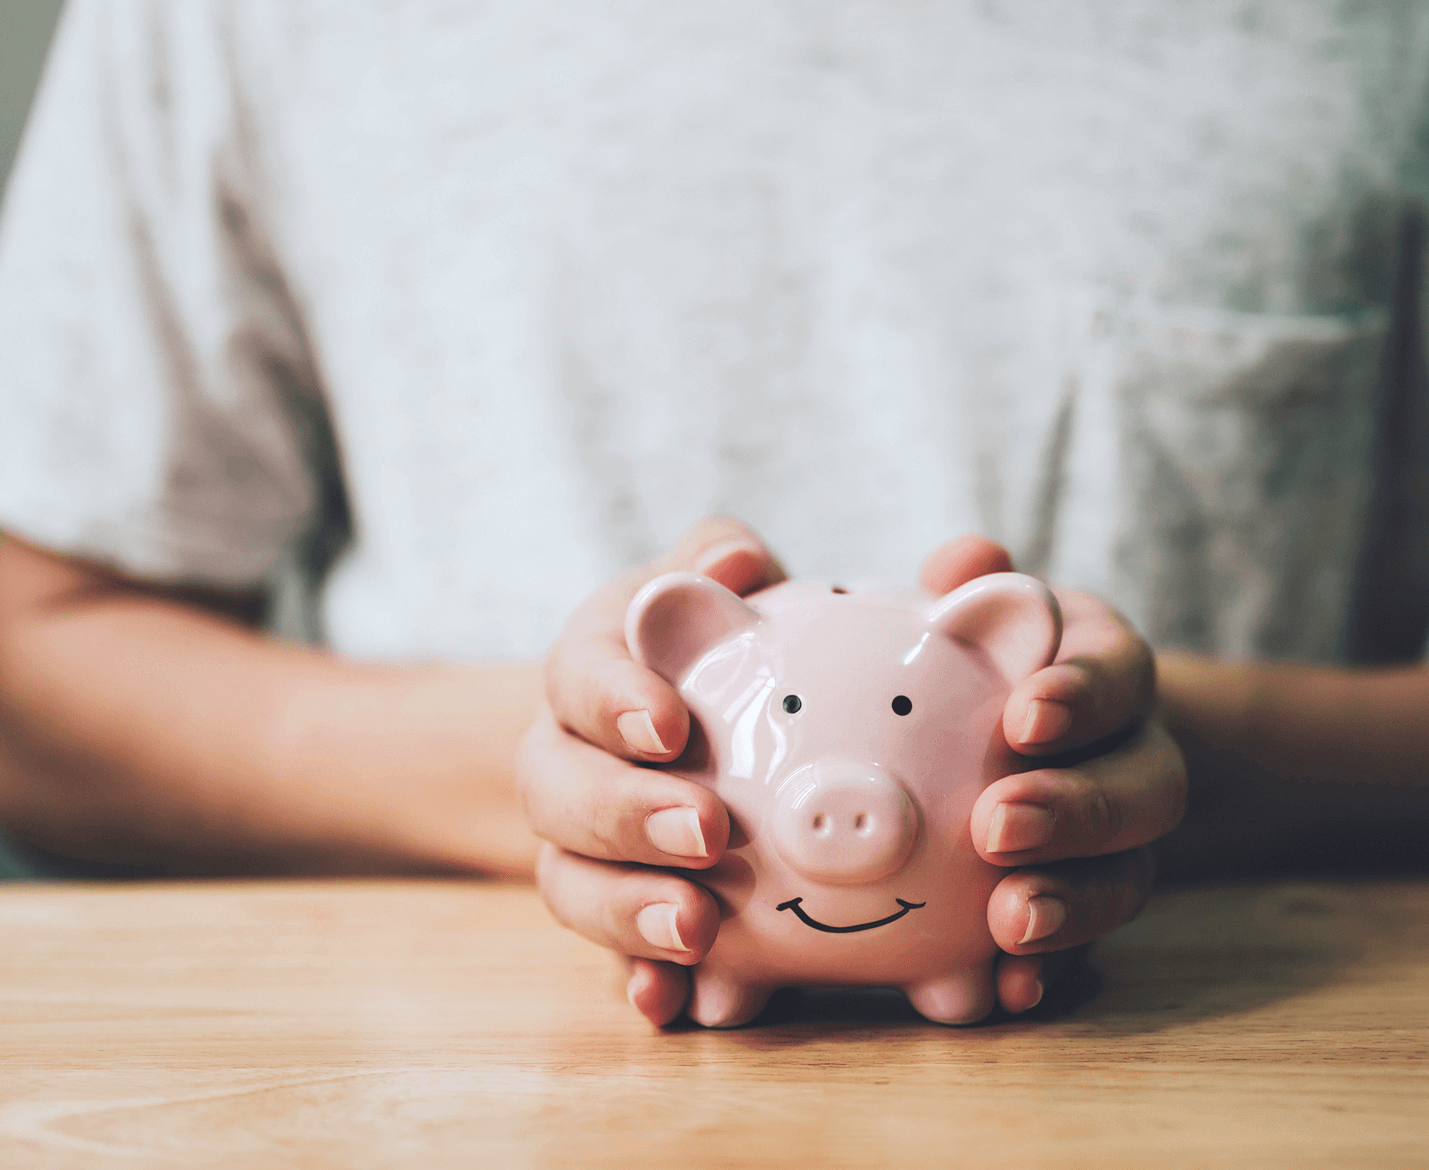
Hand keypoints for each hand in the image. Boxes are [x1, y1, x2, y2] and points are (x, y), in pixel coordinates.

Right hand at [519, 517, 786, 1024]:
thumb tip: (733, 564)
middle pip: (559, 793)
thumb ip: (720, 559)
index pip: (578, 676)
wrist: (670, 724)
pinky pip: (608, 956)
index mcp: (589, 670)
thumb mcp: (707, 586)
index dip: (614, 701)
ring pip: (570, 883)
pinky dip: (635, 980)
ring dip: (627, 912)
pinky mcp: (613, 909)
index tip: (671, 725)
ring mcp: (579, 845)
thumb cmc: (704, 641)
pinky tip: (671, 1005)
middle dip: (626, 815)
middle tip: (707, 832)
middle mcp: (564, 759)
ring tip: (699, 929)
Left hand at [922, 538, 1186, 1013]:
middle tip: (997, 824)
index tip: (1025, 714)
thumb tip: (969, 561)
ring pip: (1130, 875)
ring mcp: (1121, 841)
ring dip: (1074, 902)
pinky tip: (1010, 993)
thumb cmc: (978, 656)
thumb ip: (968, 582)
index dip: (1084, 695)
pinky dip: (1055, 971)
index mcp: (1104, 669)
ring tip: (1009, 923)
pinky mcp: (1090, 904)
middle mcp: (1132, 753)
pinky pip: (1089, 947)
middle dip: (1078, 809)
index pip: (1118, 672)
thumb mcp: (975, 608)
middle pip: (1145, 785)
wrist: (1017, 735)